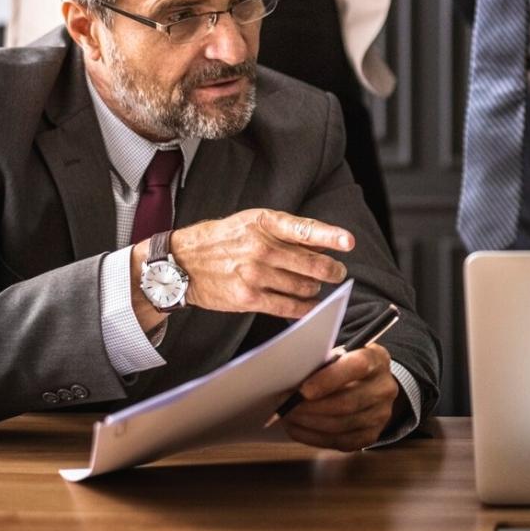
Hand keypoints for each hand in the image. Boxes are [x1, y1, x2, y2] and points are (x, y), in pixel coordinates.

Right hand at [147, 210, 349, 324]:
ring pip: (303, 286)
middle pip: (311, 264)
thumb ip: (284, 230)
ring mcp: (254, 274)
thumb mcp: (250, 222)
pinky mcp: (247, 298)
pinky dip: (304, 308)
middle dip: (332, 270)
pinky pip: (287, 307)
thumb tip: (321, 241)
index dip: (330, 236)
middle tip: (338, 272)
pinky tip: (311, 306)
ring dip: (316, 289)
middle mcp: (261, 247)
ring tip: (315, 286)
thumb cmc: (222, 239)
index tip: (348, 242)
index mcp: (264, 222)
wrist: (180, 263)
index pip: (304, 229)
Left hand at [281, 343, 398, 450]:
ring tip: (287, 416)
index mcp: (377, 359)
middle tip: (284, 406)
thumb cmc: (346, 367)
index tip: (301, 391)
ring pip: (340, 425)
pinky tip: (297, 428)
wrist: (372, 385)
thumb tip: (290, 378)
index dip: (327, 380)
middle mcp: (384, 388)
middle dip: (309, 407)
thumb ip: (322, 362)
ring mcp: (381, 415)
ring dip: (307, 423)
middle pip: (346, 403)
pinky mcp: (371, 436)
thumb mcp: (340, 354)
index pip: (357, 367)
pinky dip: (312, 437)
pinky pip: (338, 441)